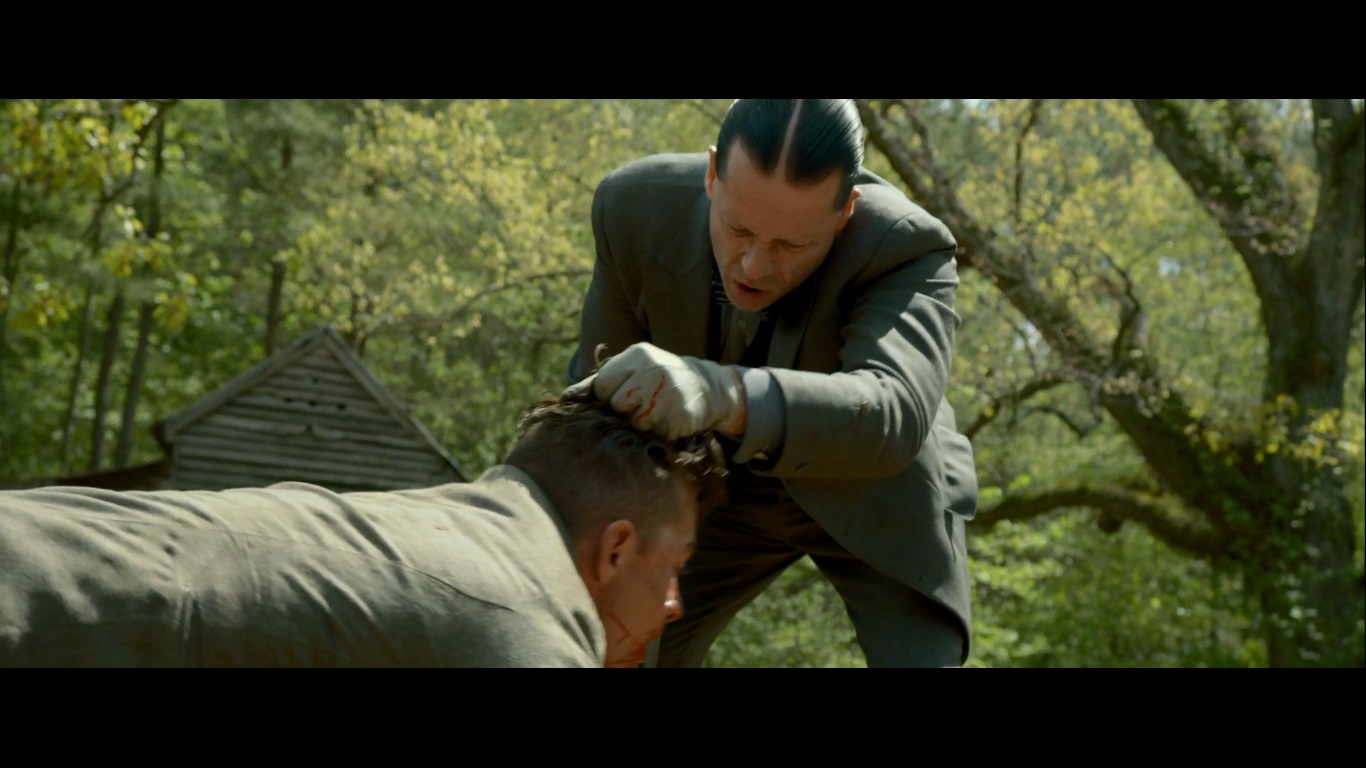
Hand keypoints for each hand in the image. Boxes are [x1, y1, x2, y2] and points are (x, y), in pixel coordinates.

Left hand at [589, 342, 744, 439]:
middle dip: (624, 412)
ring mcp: (670, 393)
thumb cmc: (657, 378)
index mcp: (638, 354)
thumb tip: (566, 398)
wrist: (707, 386)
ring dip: (640, 425)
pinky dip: (657, 434)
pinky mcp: (682, 416)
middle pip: (617, 405)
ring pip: (635, 423)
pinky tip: (667, 422)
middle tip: (642, 406)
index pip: (603, 386)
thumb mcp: (632, 369)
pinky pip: (655, 435)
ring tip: (655, 413)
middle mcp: (654, 369)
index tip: (623, 397)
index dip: (608, 397)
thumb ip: (599, 382)